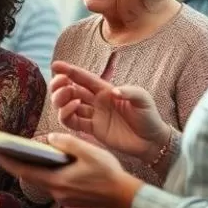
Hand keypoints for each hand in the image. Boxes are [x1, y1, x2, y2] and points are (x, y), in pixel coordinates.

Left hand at [0, 134, 140, 207]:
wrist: (124, 196)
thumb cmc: (108, 173)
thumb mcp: (88, 151)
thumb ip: (66, 143)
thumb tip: (50, 139)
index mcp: (56, 181)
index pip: (24, 171)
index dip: (7, 161)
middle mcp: (55, 192)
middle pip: (29, 176)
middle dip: (16, 163)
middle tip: (3, 149)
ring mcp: (62, 197)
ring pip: (42, 180)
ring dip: (33, 167)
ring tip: (23, 152)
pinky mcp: (69, 198)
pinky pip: (52, 183)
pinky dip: (46, 173)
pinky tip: (48, 163)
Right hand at [50, 60, 169, 160]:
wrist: (151, 141)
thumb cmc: (149, 117)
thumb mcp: (143, 99)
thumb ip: (129, 92)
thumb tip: (113, 92)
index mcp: (106, 90)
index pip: (83, 77)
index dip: (69, 70)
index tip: (55, 65)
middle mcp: (96, 101)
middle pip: (71, 90)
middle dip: (60, 84)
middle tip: (60, 84)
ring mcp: (93, 115)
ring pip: (67, 105)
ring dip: (61, 99)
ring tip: (68, 98)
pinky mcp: (92, 130)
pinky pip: (72, 122)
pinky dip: (66, 115)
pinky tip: (73, 109)